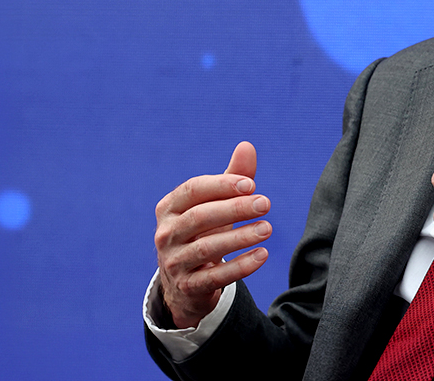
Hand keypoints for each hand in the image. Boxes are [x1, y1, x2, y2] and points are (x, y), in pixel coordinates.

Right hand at [154, 141, 271, 328]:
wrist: (186, 282)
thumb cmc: (204, 232)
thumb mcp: (216, 205)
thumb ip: (232, 178)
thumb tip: (247, 146)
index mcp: (170, 208)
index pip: (193, 190)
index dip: (222, 185)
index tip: (251, 184)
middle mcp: (166, 234)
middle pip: (200, 217)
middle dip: (234, 209)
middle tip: (266, 204)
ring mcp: (174, 262)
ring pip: (206, 248)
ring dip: (240, 237)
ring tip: (267, 228)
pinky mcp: (188, 286)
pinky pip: (214, 277)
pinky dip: (240, 267)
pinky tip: (262, 255)